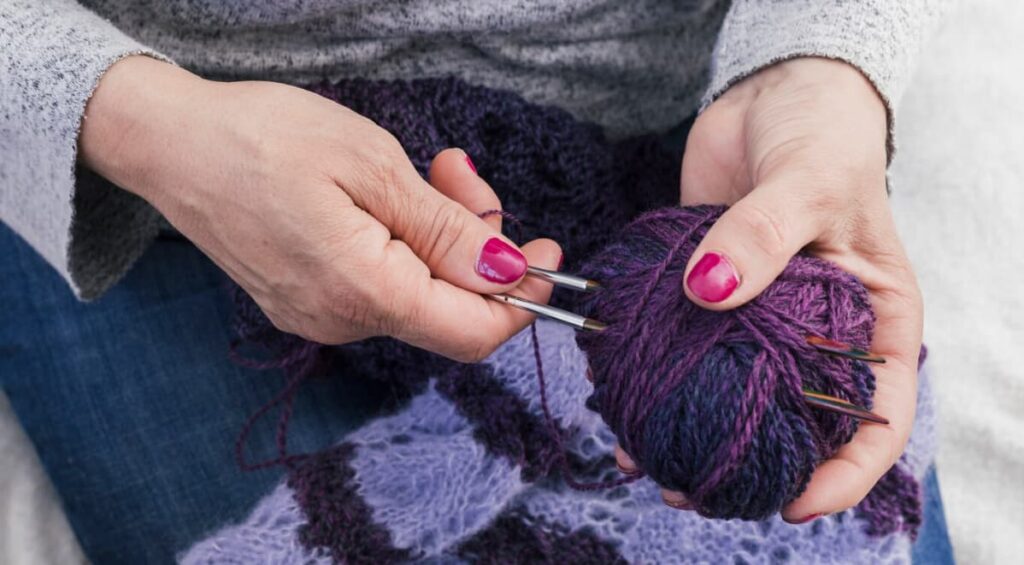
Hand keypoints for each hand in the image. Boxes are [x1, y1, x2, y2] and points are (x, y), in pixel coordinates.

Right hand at [79, 56, 560, 361]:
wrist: (169, 143)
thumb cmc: (265, 139)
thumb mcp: (374, 168)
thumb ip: (448, 233)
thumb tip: (508, 277)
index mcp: (363, 292)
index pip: (474, 333)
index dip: (524, 300)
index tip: (547, 251)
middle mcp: (342, 321)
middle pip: (450, 307)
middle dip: (478, 243)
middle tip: (461, 171)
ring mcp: (320, 315)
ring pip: (418, 291)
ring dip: (441, 234)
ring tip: (429, 168)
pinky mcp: (306, 299)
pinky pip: (382, 283)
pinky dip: (404, 243)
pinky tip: (390, 195)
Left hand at [614, 58, 922, 521]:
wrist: (774, 95)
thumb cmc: (822, 136)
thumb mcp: (809, 183)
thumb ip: (763, 237)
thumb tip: (710, 293)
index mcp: (873, 321)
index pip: (877, 419)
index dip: (843, 473)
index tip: (793, 503)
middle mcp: (817, 330)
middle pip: (792, 421)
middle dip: (745, 465)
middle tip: (688, 488)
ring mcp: (759, 316)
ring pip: (729, 391)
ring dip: (685, 428)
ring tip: (639, 457)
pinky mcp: (707, 293)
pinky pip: (683, 343)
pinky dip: (653, 372)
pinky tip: (617, 393)